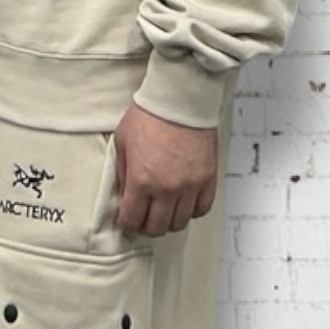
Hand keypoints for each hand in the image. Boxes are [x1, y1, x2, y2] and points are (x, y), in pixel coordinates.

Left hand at [113, 100, 217, 236]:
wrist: (180, 100)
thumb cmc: (151, 115)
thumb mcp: (122, 143)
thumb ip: (122, 172)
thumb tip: (125, 193)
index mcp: (141, 180)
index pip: (132, 220)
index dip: (127, 222)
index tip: (128, 218)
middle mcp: (166, 188)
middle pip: (156, 228)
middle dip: (146, 226)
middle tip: (144, 217)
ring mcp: (189, 186)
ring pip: (179, 223)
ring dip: (169, 220)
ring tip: (164, 210)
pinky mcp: (207, 179)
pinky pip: (201, 209)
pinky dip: (191, 210)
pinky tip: (183, 202)